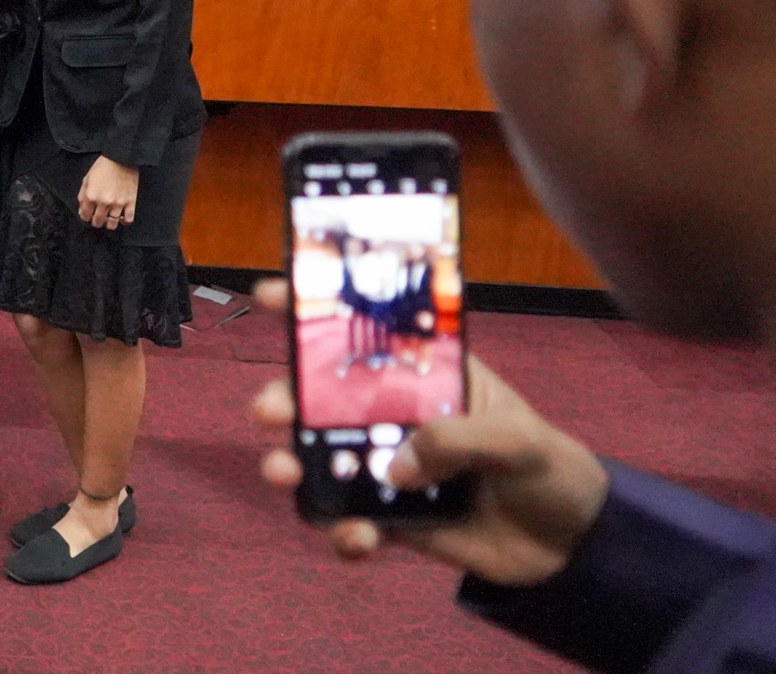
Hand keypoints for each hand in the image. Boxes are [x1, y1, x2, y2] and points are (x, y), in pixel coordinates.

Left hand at [77, 155, 137, 227]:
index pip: (85, 216)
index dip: (86, 216)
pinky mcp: (130, 202)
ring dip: (109, 223)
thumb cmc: (103, 167)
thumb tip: (82, 211)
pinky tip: (122, 218)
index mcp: (91, 196)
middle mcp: (103, 202)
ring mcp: (118, 203)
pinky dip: (124, 222)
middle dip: (96, 221)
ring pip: (112, 224)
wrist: (121, 158)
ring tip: (109, 218)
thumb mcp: (87, 179)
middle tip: (98, 217)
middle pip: (98, 222)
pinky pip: (128, 220)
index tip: (88, 214)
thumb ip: (82, 196)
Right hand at [248, 278, 609, 586]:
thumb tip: (394, 468)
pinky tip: (358, 536)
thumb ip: (457, 440)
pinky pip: (349, 523)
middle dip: (282, 399)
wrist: (573, 548)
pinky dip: (343, 533)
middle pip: (321, 399)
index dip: (318, 310)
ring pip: (320, 461)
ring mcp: (388, 469)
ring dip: (290, 464)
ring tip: (285, 474)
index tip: (272, 294)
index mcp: (426, 378)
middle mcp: (395, 417)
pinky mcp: (391, 520)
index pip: (368, 333)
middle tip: (270, 412)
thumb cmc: (551, 470)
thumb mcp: (518, 438)